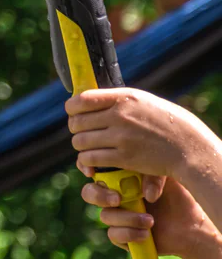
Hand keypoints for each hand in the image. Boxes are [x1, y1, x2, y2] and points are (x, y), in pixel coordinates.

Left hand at [66, 88, 203, 180]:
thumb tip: (82, 100)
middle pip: (77, 122)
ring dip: (80, 146)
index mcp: (123, 98)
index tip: (73, 113)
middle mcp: (120, 115)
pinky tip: (91, 160)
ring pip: (80, 141)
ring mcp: (121, 137)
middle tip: (81, 133)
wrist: (187, 145)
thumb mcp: (139, 100)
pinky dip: (86, 160)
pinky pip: (91, 158)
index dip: (72, 108)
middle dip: (75, 129)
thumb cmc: (162, 121)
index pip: (82, 99)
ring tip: (86, 146)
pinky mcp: (124, 157)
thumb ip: (114, 99)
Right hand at [83, 175, 218, 258]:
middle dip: (99, 195)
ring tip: (150, 221)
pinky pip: (113, 234)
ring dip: (126, 218)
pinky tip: (146, 233)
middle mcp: (114, 195)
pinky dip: (129, 233)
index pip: (93, 167)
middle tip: (117, 199)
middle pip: (89, 192)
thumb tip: (143, 194)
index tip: (91, 172)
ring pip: (104, 215)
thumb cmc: (178, 196)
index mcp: (119, 176)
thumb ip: (152, 174)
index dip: (86, 167)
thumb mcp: (166, 175)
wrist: (191, 226)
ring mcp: (117, 216)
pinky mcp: (122, 235)